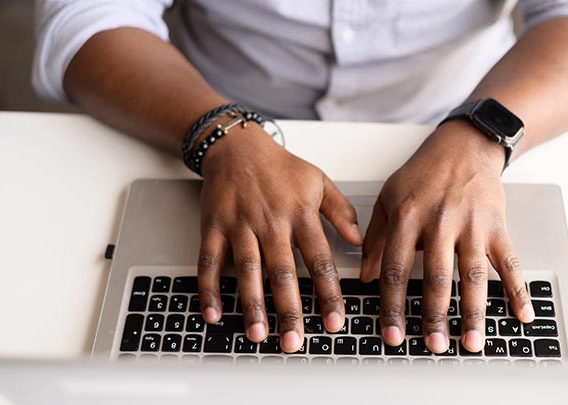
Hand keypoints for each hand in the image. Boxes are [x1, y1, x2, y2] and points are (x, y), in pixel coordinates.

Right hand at [197, 124, 362, 352]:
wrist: (237, 146)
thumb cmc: (280, 166)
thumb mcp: (318, 181)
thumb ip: (340, 212)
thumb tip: (358, 241)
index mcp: (299, 214)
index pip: (319, 260)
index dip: (328, 293)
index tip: (335, 321)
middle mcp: (270, 222)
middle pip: (282, 272)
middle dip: (289, 310)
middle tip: (294, 341)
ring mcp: (240, 225)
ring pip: (247, 270)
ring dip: (252, 305)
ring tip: (258, 334)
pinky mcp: (214, 227)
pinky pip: (209, 261)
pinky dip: (209, 289)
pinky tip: (213, 313)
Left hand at [360, 120, 534, 352]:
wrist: (463, 146)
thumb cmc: (423, 174)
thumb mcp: (389, 199)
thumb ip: (376, 239)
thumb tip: (366, 277)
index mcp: (408, 217)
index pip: (396, 269)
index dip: (393, 305)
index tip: (392, 333)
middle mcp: (440, 222)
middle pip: (437, 277)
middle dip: (435, 316)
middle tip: (434, 346)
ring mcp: (472, 225)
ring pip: (473, 276)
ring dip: (473, 312)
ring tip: (471, 342)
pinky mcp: (497, 226)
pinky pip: (509, 262)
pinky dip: (517, 290)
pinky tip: (521, 314)